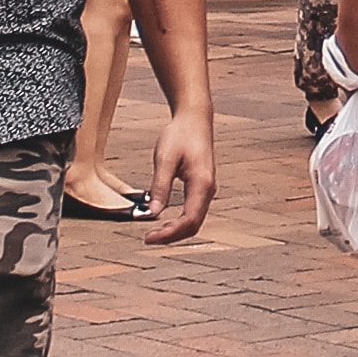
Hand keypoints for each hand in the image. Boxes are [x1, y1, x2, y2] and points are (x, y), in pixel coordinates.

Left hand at [143, 110, 216, 243]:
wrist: (194, 118)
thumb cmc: (180, 134)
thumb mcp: (165, 159)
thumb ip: (160, 188)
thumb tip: (151, 214)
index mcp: (202, 184)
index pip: (189, 221)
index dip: (169, 234)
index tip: (149, 238)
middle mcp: (208, 190)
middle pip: (194, 226)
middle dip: (172, 236)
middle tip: (148, 238)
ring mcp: (207, 190)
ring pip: (194, 221)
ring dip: (175, 230)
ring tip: (153, 232)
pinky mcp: (201, 187)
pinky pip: (193, 212)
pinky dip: (178, 221)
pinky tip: (162, 219)